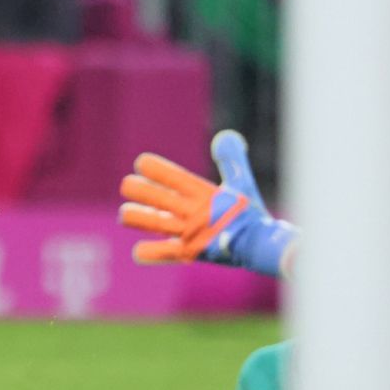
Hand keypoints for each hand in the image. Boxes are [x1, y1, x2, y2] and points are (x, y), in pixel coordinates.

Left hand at [118, 130, 298, 277]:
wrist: (262, 248)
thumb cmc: (249, 214)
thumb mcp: (242, 183)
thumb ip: (231, 159)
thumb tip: (225, 136)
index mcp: (203, 193)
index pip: (170, 175)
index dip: (152, 167)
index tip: (143, 164)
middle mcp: (192, 211)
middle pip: (150, 195)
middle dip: (135, 188)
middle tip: (130, 187)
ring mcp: (188, 233)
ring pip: (148, 221)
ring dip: (134, 216)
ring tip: (127, 214)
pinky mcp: (188, 253)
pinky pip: (160, 253)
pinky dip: (147, 252)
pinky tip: (139, 250)